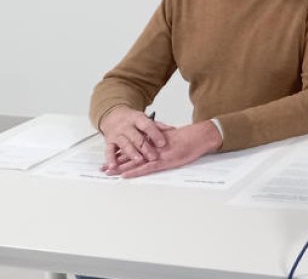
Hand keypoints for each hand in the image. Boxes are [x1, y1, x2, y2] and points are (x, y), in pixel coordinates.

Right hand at [99, 106, 170, 170]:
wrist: (113, 116)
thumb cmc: (132, 120)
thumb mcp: (145, 119)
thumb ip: (158, 126)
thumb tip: (172, 129)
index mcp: (137, 119)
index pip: (147, 126)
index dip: (155, 135)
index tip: (163, 143)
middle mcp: (126, 126)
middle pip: (136, 137)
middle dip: (145, 148)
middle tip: (153, 156)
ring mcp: (117, 134)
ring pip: (124, 144)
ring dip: (131, 153)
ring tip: (138, 160)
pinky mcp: (109, 142)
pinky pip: (109, 151)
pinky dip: (110, 159)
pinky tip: (113, 166)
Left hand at [104, 121, 221, 177]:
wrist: (200, 136)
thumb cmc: (190, 137)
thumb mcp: (173, 138)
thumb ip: (162, 141)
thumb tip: (156, 144)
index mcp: (154, 141)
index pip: (134, 147)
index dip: (122, 153)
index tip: (111, 158)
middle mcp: (152, 147)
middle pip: (130, 155)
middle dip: (116, 161)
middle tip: (103, 167)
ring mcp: (157, 155)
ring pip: (134, 162)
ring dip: (120, 168)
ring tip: (108, 172)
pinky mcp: (164, 161)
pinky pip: (146, 168)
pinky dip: (135, 172)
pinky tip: (124, 175)